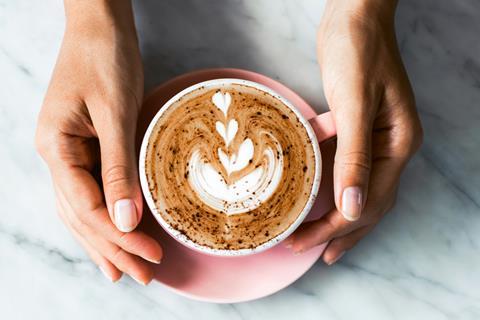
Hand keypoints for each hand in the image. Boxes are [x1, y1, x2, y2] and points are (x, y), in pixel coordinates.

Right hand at [35, 0, 161, 283]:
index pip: (87, 208)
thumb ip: (117, 169)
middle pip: (83, 216)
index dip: (119, 237)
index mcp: (56, 148)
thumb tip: (124, 222)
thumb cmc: (106, 60)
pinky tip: (115, 233)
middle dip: (113, 248)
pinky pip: (92, 191)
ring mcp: (67, 153)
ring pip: (84, 209)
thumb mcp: (115, 113)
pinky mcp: (85, 147)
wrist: (100, 27)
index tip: (151, 256)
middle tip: (142, 276)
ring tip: (124, 271)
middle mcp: (56, 156)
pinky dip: (105, 216)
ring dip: (106, 241)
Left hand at [288, 0, 422, 263]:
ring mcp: (377, 139)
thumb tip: (352, 207)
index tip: (304, 243)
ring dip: (339, 216)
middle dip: (339, 232)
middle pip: (368, 204)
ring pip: (359, 190)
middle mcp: (392, 148)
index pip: (367, 202)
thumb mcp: (356, 105)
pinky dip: (332, 186)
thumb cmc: (358, 51)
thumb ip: (355, 157)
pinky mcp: (358, 129)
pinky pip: (347, 167)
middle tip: (311, 253)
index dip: (335, 227)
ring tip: (320, 240)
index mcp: (398, 145)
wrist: (354, 16)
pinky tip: (317, 197)